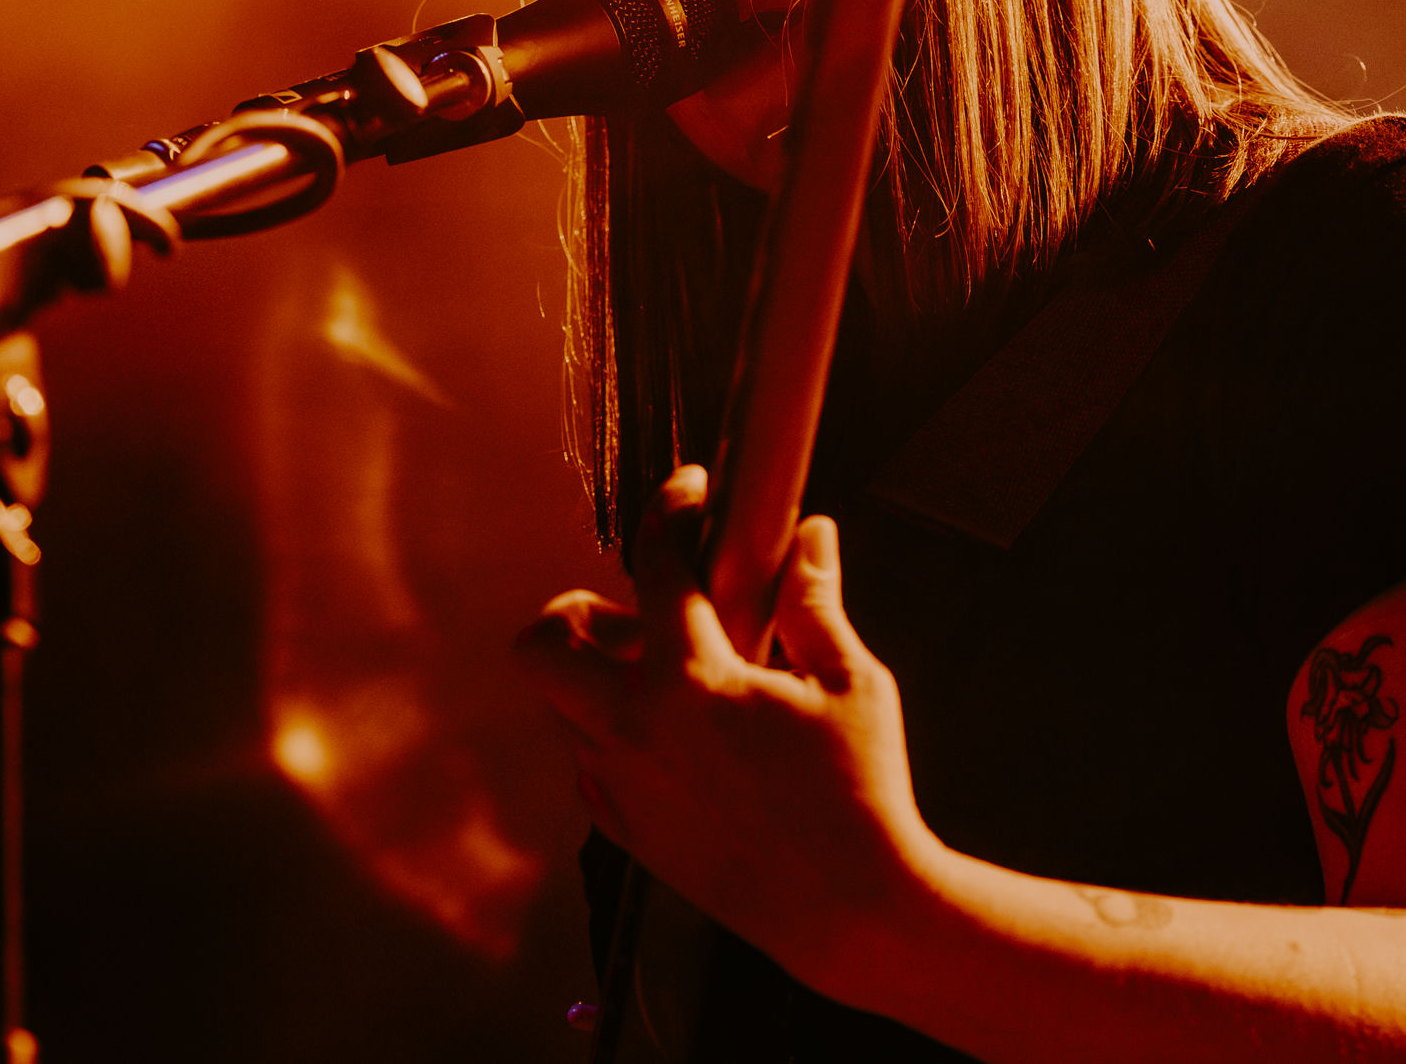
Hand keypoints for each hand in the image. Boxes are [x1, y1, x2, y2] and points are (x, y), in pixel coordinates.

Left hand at [513, 465, 940, 995]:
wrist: (853, 912)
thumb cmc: (862, 793)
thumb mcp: (854, 685)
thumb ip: (817, 603)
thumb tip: (812, 535)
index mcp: (690, 681)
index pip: (653, 563)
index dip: (671, 510)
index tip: (690, 493)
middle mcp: (635, 731)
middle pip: (542, 642)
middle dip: (578, 610)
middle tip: (643, 616)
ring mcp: (623, 787)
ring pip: (559, 704)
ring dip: (600, 676)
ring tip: (675, 676)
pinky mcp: (629, 832)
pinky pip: (589, 763)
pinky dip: (615, 736)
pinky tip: (679, 739)